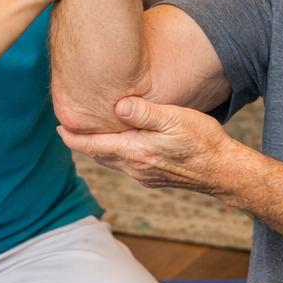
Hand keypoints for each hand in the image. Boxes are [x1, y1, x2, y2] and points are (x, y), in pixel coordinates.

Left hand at [58, 95, 240, 193]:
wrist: (223, 171)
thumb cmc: (202, 142)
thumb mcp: (174, 119)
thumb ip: (145, 113)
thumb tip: (117, 105)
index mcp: (134, 151)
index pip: (93, 146)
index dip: (72, 137)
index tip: (59, 127)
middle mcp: (135, 167)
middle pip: (98, 155)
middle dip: (82, 142)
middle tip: (69, 127)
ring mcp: (144, 174)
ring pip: (112, 160)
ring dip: (99, 148)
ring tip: (91, 133)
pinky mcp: (154, 177)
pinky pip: (127, 164)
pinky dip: (116, 153)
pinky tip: (122, 143)